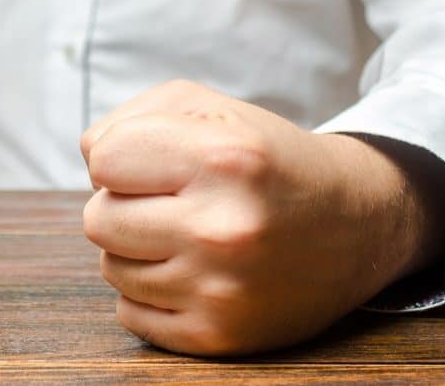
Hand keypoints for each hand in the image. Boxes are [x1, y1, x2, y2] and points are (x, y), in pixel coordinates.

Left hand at [81, 80, 424, 354]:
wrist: (356, 224)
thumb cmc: (266, 159)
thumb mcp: (210, 108)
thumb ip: (130, 118)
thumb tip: (88, 159)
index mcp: (223, 158)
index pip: (103, 159)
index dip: (122, 157)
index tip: (156, 163)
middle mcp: (222, 228)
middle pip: (96, 219)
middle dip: (123, 206)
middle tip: (170, 202)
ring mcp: (220, 290)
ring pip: (110, 268)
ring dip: (137, 250)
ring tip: (189, 236)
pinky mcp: (216, 336)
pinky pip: (129, 314)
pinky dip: (150, 292)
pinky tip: (192, 272)